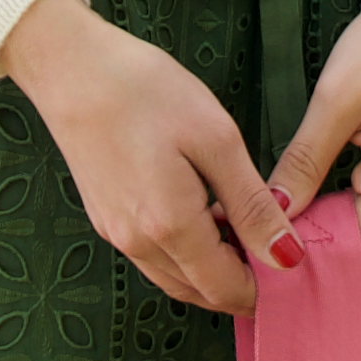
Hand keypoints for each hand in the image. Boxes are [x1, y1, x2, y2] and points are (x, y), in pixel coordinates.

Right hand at [0, 0, 289, 315]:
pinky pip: (153, 257)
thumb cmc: (147, 92)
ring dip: (211, 268)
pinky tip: (202, 211)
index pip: (225, 291)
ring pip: (175, 279)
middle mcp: (138, 245)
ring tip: (240, 221)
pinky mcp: (104, 219)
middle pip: (199, 293)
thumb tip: (286, 259)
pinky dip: (184, 253)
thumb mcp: (217, 141)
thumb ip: (252, 206)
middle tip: (270, 239)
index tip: (290, 259)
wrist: (70, 67)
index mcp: (170, 228)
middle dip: (239, 281)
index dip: (263, 288)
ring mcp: (115, 235)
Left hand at [271, 0, 360, 264]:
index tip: (263, 257)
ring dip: (327, 217)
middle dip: (313, 238)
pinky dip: (346, 196)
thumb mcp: (337, 99)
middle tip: (256, 232)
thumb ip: (305, 161)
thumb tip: (274, 210)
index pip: (357, 250)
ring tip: (276, 211)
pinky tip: (312, 187)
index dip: (311, 259)